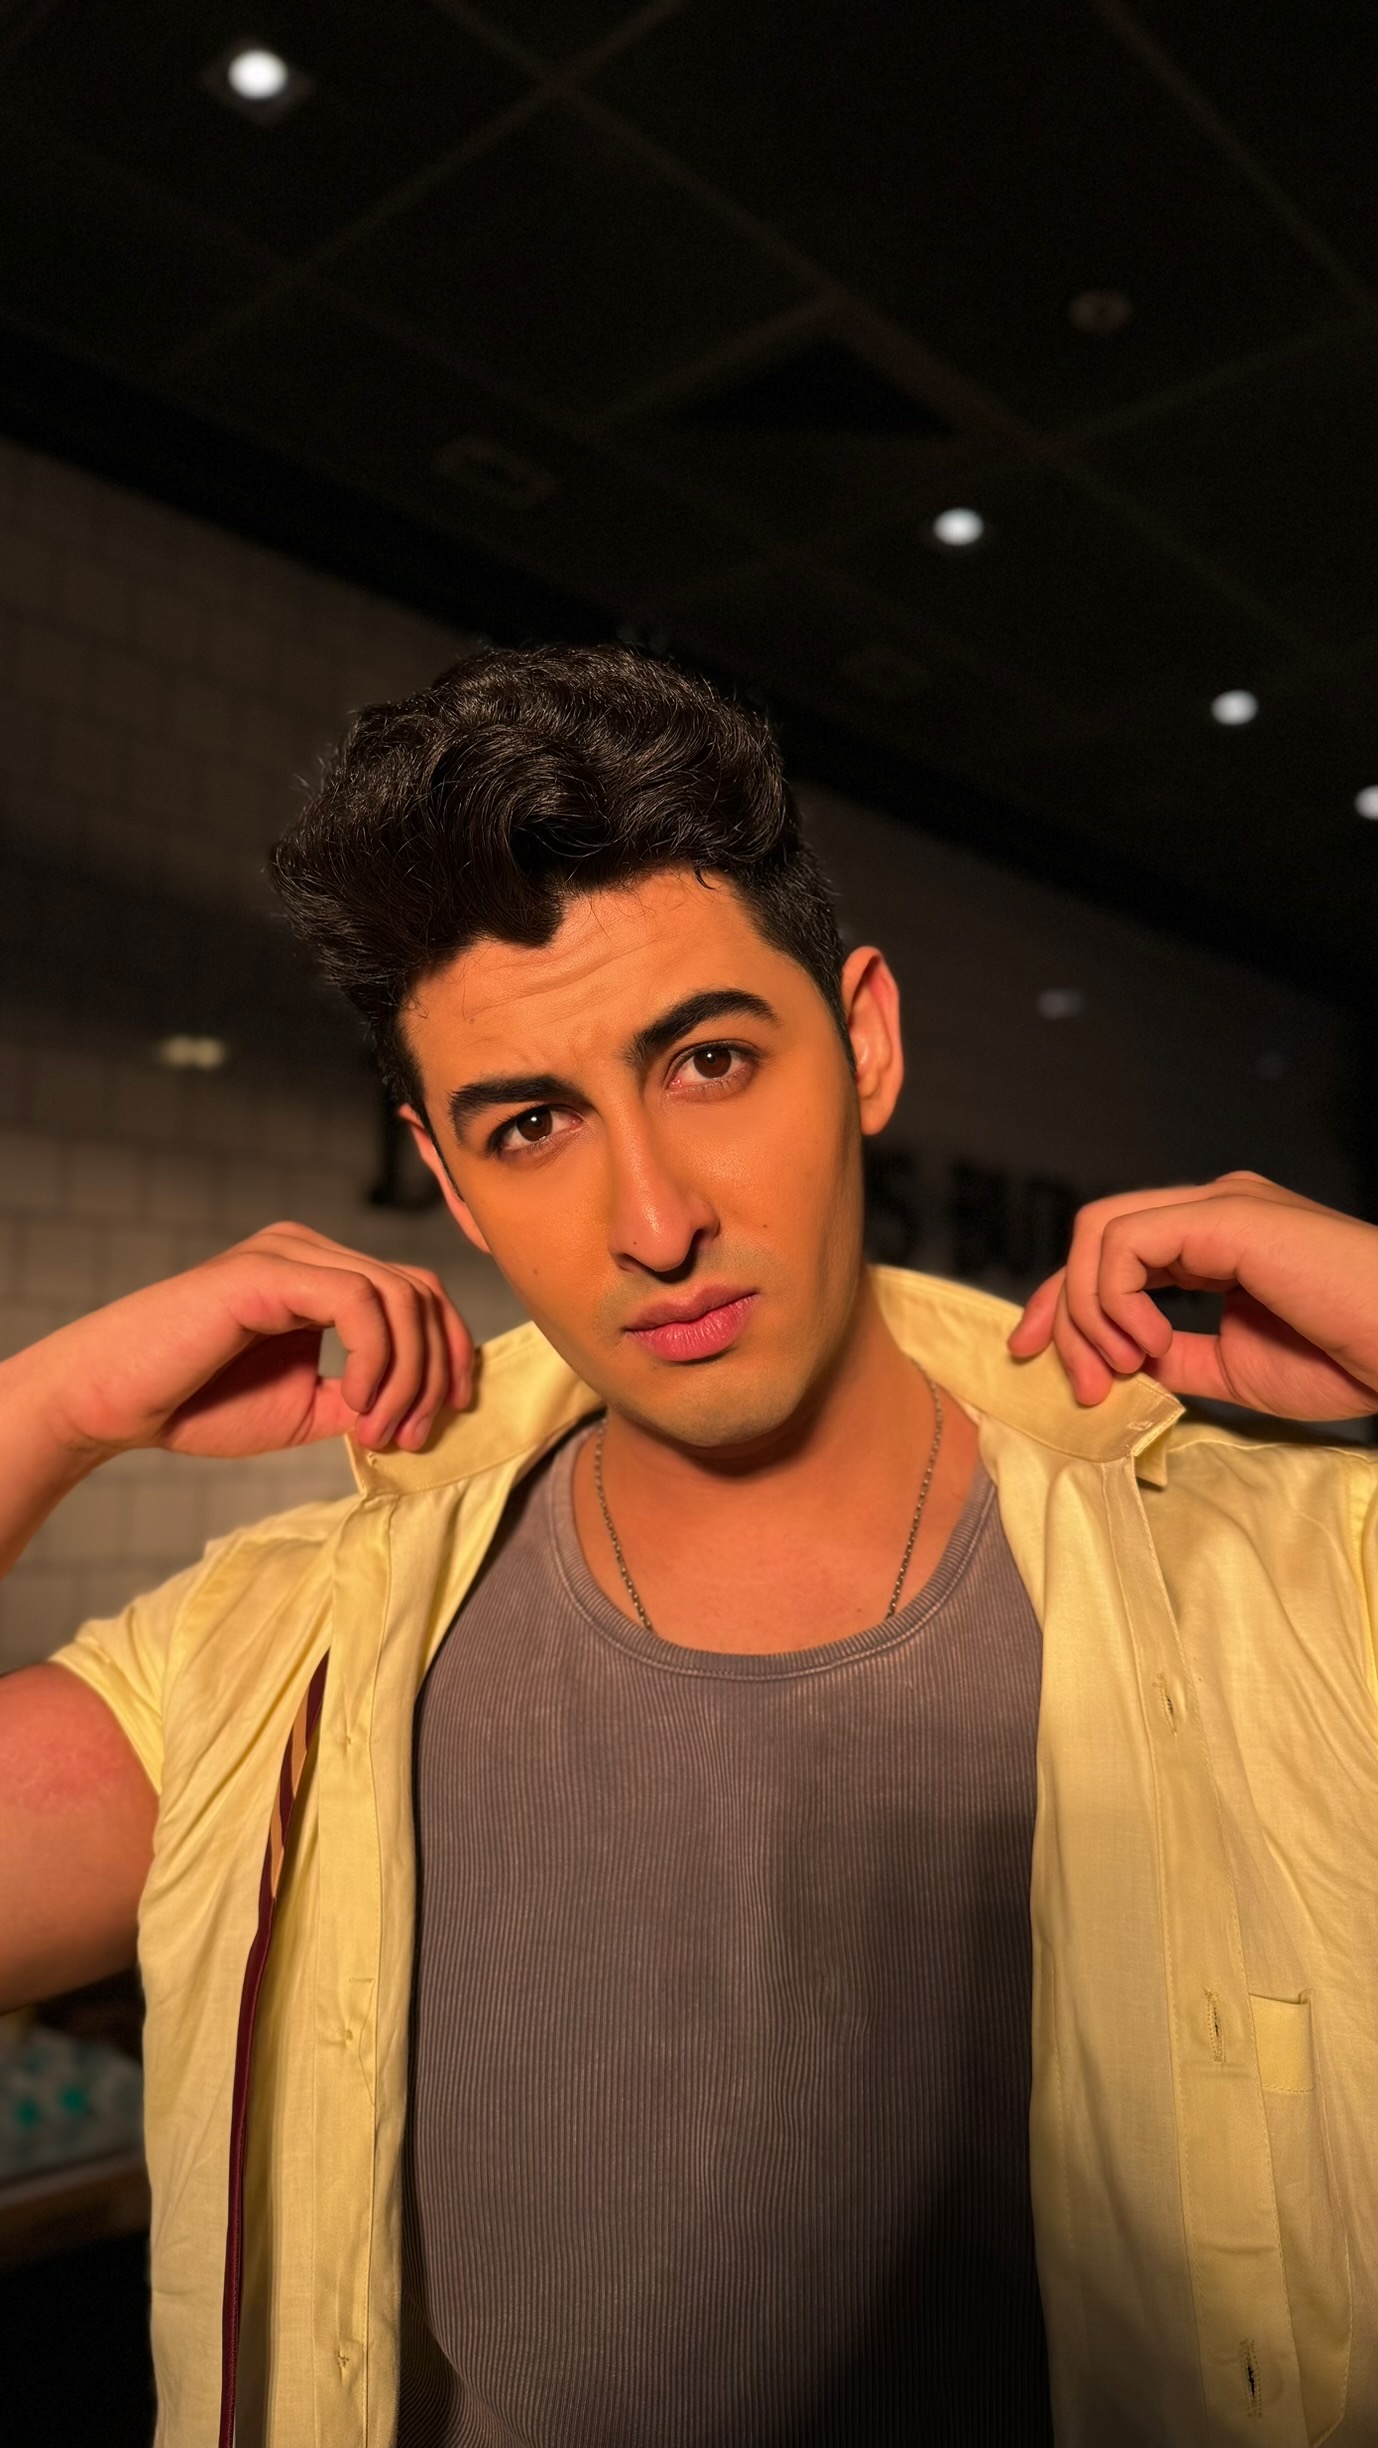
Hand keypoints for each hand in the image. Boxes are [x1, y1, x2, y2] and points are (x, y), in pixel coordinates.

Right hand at [18, 1221, 473, 1464]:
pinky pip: (358, 1302)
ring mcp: (290, 1253)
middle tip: (411, 1437)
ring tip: (376, 1431)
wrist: (111, 1405)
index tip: (446, 1418)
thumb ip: (363, 1398)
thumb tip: (424, 1407)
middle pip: (419, 1291)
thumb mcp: (304, 1408)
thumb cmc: (196, 1405)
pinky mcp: (268, 1271)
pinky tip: (354, 1406)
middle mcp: (311, 1251)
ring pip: (398, 1296)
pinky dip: (374, 1360)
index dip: (449, 1354)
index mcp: (322, 1275)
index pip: (417, 1294)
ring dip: (406, 1375)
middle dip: (435, 1370)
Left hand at [1006, 1171, 1377, 1418]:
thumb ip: (1174, 1356)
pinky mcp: (1227, 1213)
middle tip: (1076, 1383)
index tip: (1035, 1358)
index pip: (1111, 1252)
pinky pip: (1125, 1243)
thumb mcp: (1233, 1368)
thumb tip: (1116, 1365)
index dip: (1061, 1303)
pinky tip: (1149, 1342)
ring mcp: (1219, 1203)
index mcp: (1217, 1237)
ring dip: (1088, 1313)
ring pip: (1097, 1232)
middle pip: (1091, 1237)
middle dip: (1056, 1309)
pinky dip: (1116, 1300)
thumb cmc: (1347, 1356)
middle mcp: (1212, 1208)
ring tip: (1123, 1368)